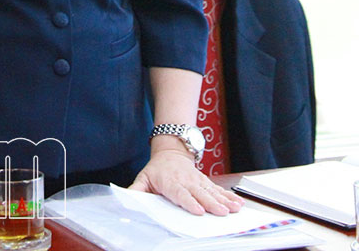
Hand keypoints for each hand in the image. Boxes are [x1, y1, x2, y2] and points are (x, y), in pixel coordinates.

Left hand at [128, 149, 243, 215]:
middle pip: (199, 194)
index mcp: (170, 182)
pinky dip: (229, 196)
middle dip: (211, 203)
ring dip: (224, 200)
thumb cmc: (156, 170)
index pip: (180, 193)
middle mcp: (186, 181)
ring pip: (212, 192)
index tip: (198, 210)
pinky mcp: (206, 182)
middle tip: (221, 212)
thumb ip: (136, 189)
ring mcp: (198, 181)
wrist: (170, 153)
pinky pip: (219, 190)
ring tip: (234, 208)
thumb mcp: (143, 178)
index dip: (189, 202)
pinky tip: (238, 202)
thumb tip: (127, 197)